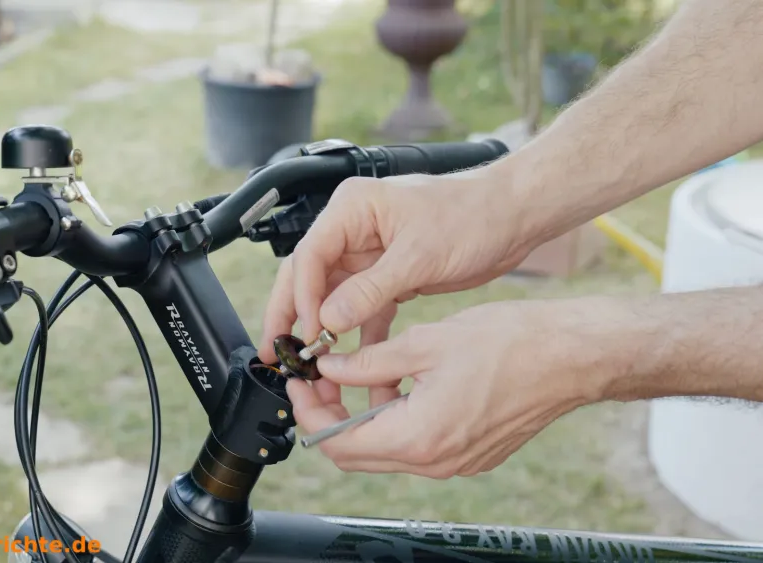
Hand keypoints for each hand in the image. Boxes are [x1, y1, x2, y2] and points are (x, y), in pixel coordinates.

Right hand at [257, 167, 533, 363]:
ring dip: (321, 330)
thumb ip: (370, 289)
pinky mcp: (387, 275)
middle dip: (292, 315)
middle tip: (276, 352)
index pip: (310, 256)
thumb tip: (329, 321)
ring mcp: (368, 253)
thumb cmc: (472, 216)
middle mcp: (353, 229)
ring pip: (330, 297)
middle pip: (308, 276)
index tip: (307, 333)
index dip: (302, 297)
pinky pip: (361, 309)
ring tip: (307, 365)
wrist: (512, 218)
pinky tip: (350, 364)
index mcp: (353, 209)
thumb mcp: (419, 255)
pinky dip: (357, 335)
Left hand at [287, 299, 621, 476]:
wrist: (572, 356)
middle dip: (329, 416)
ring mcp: (455, 461)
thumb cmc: (512, 345)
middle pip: (357, 454)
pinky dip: (395, 417)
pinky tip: (397, 380)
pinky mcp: (470, 453)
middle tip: (319, 378)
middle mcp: (435, 461)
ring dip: (362, 414)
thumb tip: (329, 368)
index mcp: (419, 437)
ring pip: (386, 449)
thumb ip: (367, 362)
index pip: (339, 443)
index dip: (309, 412)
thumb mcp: (424, 343)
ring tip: (359, 370)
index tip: (301, 381)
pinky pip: (416, 444)